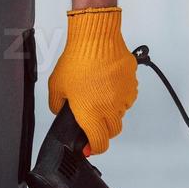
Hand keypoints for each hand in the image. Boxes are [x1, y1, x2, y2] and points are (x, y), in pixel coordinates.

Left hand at [48, 7, 137, 154]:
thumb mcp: (56, 86)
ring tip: (99, 98)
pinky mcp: (132, 84)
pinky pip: (127, 98)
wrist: (96, 38)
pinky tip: (108, 87)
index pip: (99, 143)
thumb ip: (57, 105)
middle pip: (112, 132)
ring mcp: (123, 97)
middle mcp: (110, 108)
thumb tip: (61, 111)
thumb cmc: (77, 60)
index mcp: (91, 113)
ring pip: (120, 114)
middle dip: (103, 131)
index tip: (89, 147)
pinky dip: (120, 97)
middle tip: (93, 122)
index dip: (93, 148)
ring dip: (111, 113)